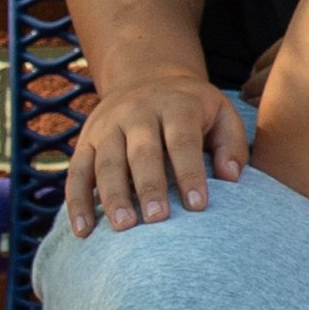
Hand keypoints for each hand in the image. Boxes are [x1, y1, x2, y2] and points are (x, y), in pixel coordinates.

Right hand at [68, 73, 247, 233]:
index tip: (198, 206)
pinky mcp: (86, 140)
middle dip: (149, 187)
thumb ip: (231, 144)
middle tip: (157, 219)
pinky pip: (77, 173)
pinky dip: (77, 202)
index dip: (190, 173)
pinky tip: (83, 231)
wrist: (147, 78)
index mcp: (176, 106)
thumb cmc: (193, 108)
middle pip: (141, 152)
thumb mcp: (221, 112)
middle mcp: (137, 112)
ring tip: (123, 227)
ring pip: (106, 163)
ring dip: (113, 196)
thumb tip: (231, 177)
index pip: (182, 141)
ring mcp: (107, 126)